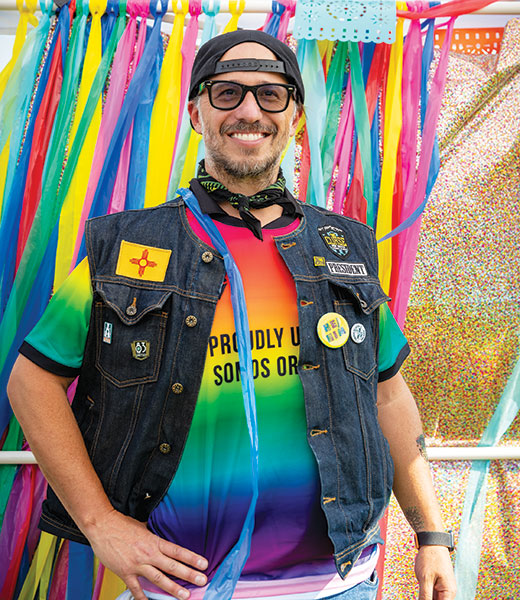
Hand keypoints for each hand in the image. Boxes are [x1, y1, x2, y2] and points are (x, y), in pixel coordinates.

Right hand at [85, 508, 207, 599]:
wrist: (102, 526)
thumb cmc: (122, 524)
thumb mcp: (142, 527)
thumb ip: (152, 536)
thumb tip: (160, 541)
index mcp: (154, 541)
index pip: (177, 551)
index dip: (192, 557)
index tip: (204, 564)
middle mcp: (148, 554)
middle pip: (172, 566)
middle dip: (189, 574)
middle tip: (202, 581)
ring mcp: (137, 564)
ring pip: (158, 579)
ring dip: (172, 588)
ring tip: (185, 595)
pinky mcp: (125, 572)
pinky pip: (136, 588)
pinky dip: (142, 597)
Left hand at [414, 545, 455, 599]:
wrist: (432, 542)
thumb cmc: (430, 557)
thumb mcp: (425, 579)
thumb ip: (425, 596)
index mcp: (448, 592)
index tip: (422, 598)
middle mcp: (448, 592)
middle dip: (427, 599)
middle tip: (420, 592)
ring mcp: (442, 588)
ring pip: (433, 598)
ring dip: (426, 596)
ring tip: (421, 586)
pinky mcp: (437, 584)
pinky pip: (431, 594)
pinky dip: (425, 594)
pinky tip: (420, 590)